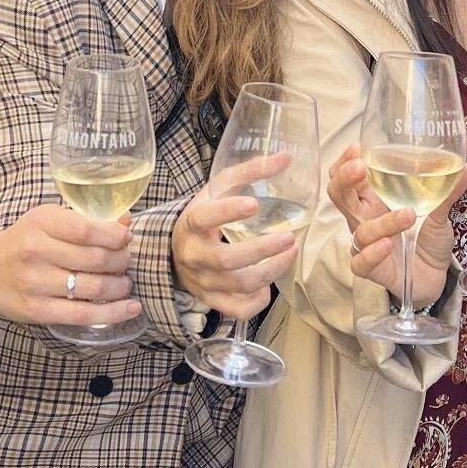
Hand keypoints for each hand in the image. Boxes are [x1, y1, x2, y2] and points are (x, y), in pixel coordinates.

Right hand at [0, 205, 140, 328]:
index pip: (87, 230)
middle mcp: (37, 252)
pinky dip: (113, 313)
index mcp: (41, 223)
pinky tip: (131, 308)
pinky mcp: (38, 311)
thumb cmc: (24, 241)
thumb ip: (86, 221)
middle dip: (121, 261)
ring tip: (125, 283)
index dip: (115, 236)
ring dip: (120, 286)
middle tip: (126, 261)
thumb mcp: (48, 220)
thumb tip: (126, 224)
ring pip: (92, 287)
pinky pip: (83, 314)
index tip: (126, 238)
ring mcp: (36, 284)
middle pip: (94, 259)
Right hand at [171, 155, 299, 319]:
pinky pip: (237, 310)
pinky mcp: (212, 300)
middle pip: (227, 260)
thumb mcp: (217, 189)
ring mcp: (202, 281)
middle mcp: (194, 255)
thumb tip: (286, 157)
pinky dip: (257, 301)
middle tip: (289, 237)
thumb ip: (249, 171)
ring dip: (270, 272)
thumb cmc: (204, 216)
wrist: (176, 251)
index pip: (204, 217)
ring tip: (290, 253)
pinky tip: (268, 285)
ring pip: (238, 285)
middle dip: (261, 251)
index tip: (254, 204)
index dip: (227, 212)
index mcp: (192, 223)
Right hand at [329, 144, 466, 307]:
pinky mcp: (372, 270)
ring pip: (359, 230)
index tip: (356, 147)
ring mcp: (366, 244)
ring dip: (382, 222)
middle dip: (344, 179)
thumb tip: (466, 168)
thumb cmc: (427, 239)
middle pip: (339, 196)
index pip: (347, 177)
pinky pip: (361, 262)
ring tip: (407, 215)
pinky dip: (372, 253)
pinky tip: (386, 245)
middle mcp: (365, 219)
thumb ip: (447, 192)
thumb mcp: (438, 214)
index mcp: (374, 199)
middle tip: (360, 168)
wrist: (435, 277)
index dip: (344, 161)